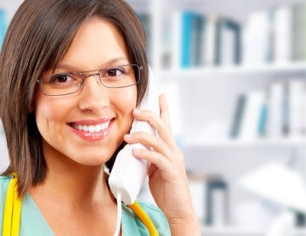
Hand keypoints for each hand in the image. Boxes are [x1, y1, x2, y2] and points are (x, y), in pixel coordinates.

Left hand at [124, 94, 199, 235]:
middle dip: (149, 116)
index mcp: (170, 148)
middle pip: (163, 126)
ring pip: (159, 140)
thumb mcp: (154, 168)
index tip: (160, 95)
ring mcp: (174, 161)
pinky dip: (145, 153)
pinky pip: (158, 159)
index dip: (164, 109)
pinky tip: (135, 152)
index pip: (168, 124)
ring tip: (127, 136)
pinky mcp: (171, 172)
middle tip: (135, 111)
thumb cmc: (166, 188)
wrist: (178, 209)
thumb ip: (148, 157)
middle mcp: (174, 151)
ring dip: (142, 136)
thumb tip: (134, 149)